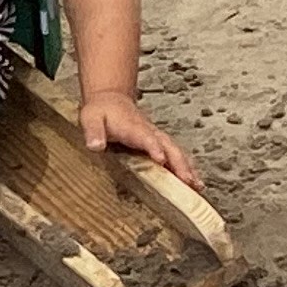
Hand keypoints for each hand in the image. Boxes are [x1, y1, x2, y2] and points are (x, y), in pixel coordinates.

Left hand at [81, 89, 200, 189]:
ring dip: (187, 168)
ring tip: (196, 186)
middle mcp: (149, 132)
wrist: (111, 99)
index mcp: (132, 127)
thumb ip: (93, 132)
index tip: (161, 159)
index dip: (154, 147)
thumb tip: (95, 146)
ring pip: (176, 152)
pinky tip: (194, 182)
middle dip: (179, 163)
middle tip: (186, 180)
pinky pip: (176, 156)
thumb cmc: (101, 111)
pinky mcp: (160, 143)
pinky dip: (186, 168)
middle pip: (168, 146)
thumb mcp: (90, 118)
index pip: (146, 137)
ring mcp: (157, 137)